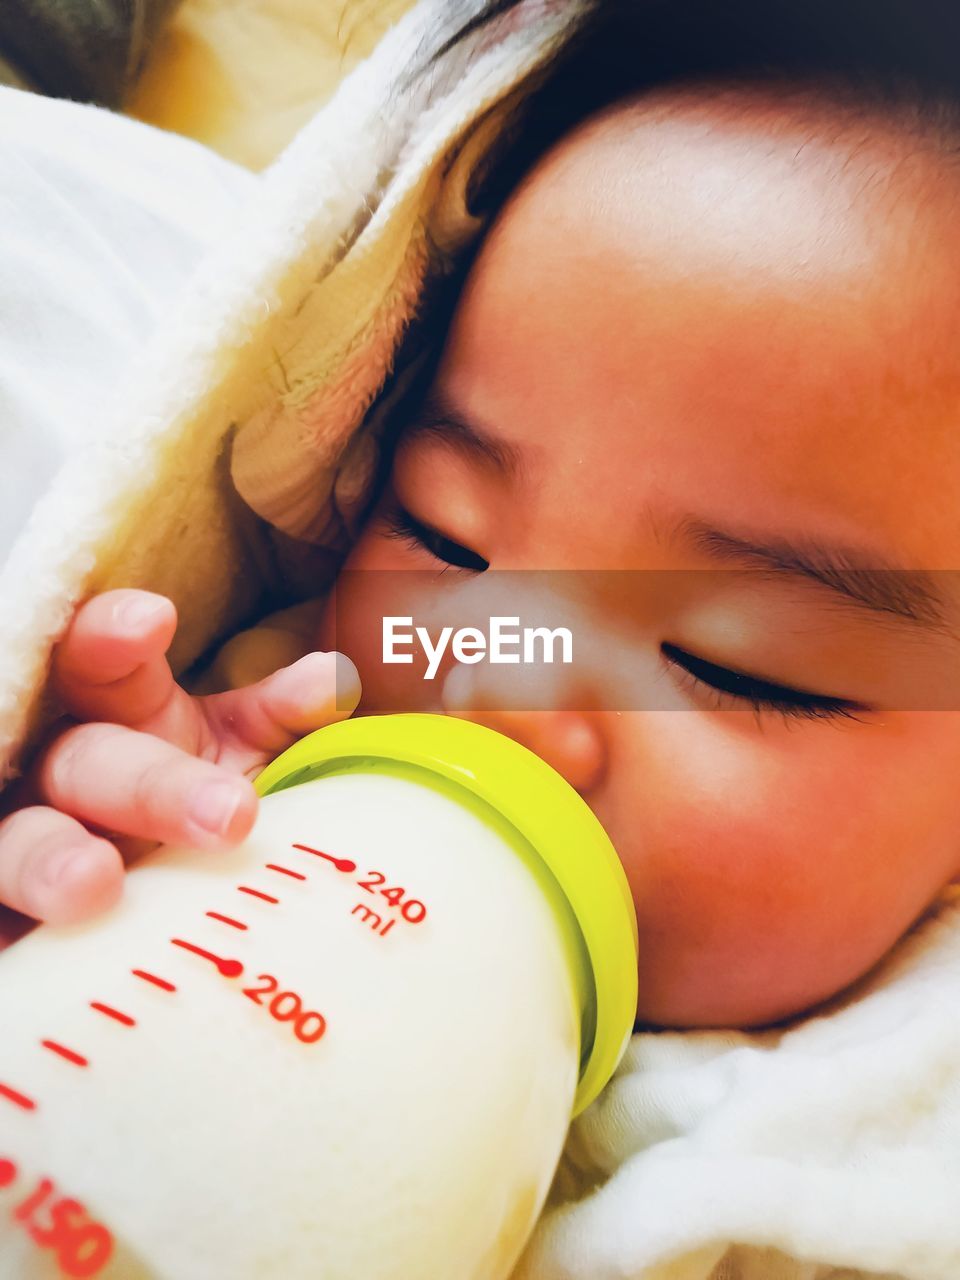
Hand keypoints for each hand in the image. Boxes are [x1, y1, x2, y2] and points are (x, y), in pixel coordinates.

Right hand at [0, 590, 358, 946]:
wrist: (177, 905)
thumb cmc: (206, 800)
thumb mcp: (241, 749)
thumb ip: (280, 714)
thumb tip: (333, 680)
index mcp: (121, 714)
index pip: (100, 660)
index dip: (113, 637)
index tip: (153, 621)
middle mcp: (68, 774)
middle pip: (85, 764)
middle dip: (151, 785)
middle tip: (231, 816)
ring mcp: (32, 844)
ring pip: (19, 843)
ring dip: (51, 860)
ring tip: (94, 884)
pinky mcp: (16, 925)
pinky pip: (6, 930)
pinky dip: (15, 931)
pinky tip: (19, 940)